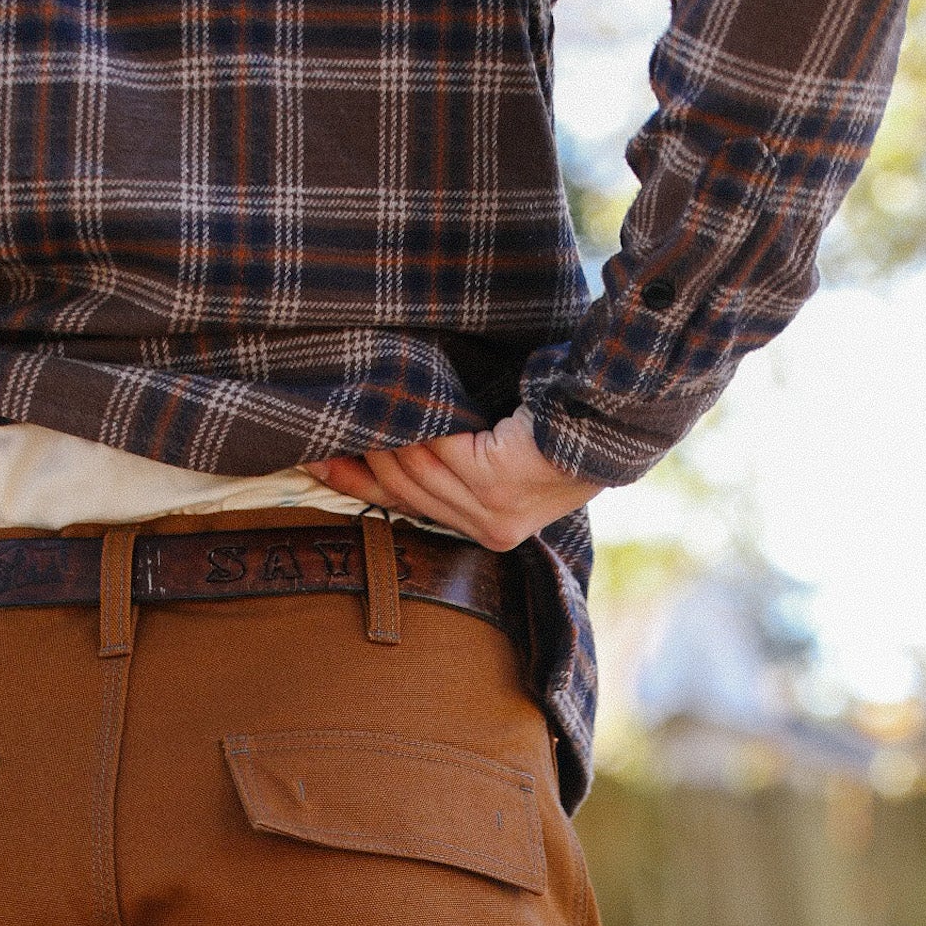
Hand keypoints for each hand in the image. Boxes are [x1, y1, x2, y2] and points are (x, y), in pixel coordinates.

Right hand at [302, 402, 602, 550]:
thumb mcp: (499, 450)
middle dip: (362, 454)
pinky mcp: (496, 482)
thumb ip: (455, 459)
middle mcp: (488, 530)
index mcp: (487, 529)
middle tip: (327, 417)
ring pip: (414, 470)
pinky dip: (420, 423)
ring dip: (386, 433)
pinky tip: (406, 395)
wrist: (610, 416)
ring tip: (360, 398)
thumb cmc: (559, 423)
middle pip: (402, 490)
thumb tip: (389, 443)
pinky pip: (439, 450)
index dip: (358, 482)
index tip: (315, 457)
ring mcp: (494, 511)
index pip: (407, 508)